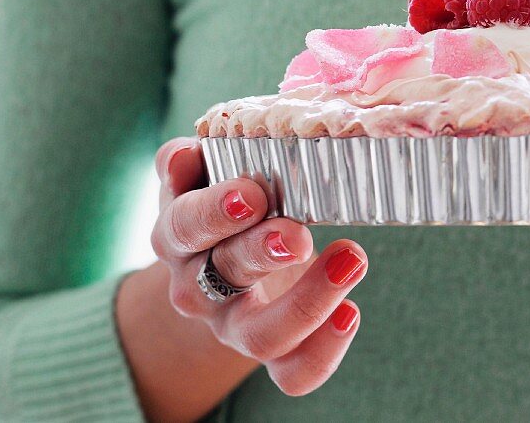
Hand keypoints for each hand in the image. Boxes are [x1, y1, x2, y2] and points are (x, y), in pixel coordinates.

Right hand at [150, 137, 368, 395]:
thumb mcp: (203, 176)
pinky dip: (324, 352)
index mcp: (178, 238)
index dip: (214, 212)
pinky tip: (351, 312)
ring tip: (351, 258)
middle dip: (262, 252)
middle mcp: (199, 289)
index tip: (252, 193)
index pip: (184, 228)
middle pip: (223, 277)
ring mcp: (234, 328)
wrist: (227, 263)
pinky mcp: (273, 353)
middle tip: (299, 234)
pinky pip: (293, 374)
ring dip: (308, 301)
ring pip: (261, 335)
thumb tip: (182, 155)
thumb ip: (191, 163)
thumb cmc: (226, 204)